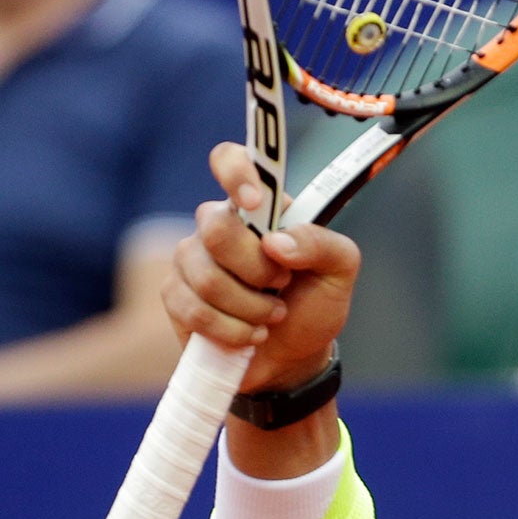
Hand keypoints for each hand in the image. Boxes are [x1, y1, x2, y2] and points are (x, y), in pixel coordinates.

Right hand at [165, 143, 359, 391]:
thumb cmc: (315, 304)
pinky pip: (193, 309)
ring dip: (251, 307)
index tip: (254, 202)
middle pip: (217, 230)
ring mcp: (191, 258)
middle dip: (258, 270)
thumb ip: (322, 244)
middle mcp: (220, 224)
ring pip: (207, 277)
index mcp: (261, 207)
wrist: (293, 358)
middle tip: (282, 285)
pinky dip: (232, 329)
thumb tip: (276, 242)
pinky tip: (250, 334)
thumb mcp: (340, 271)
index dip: (236, 173)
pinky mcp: (175, 294)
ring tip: (273, 316)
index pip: (230, 160)